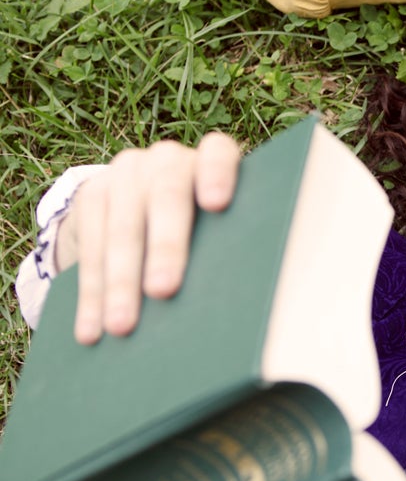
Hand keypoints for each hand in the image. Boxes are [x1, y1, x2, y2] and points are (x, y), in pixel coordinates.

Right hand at [59, 132, 241, 343]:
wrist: (144, 204)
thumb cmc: (208, 229)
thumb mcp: (222, 225)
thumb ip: (231, 239)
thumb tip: (241, 296)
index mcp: (211, 158)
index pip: (218, 153)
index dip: (218, 174)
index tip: (217, 204)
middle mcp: (168, 159)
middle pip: (166, 196)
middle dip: (164, 247)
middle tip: (164, 291)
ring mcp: (127, 173)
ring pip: (122, 228)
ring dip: (120, 283)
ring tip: (123, 327)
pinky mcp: (92, 195)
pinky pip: (88, 248)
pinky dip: (92, 293)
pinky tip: (92, 327)